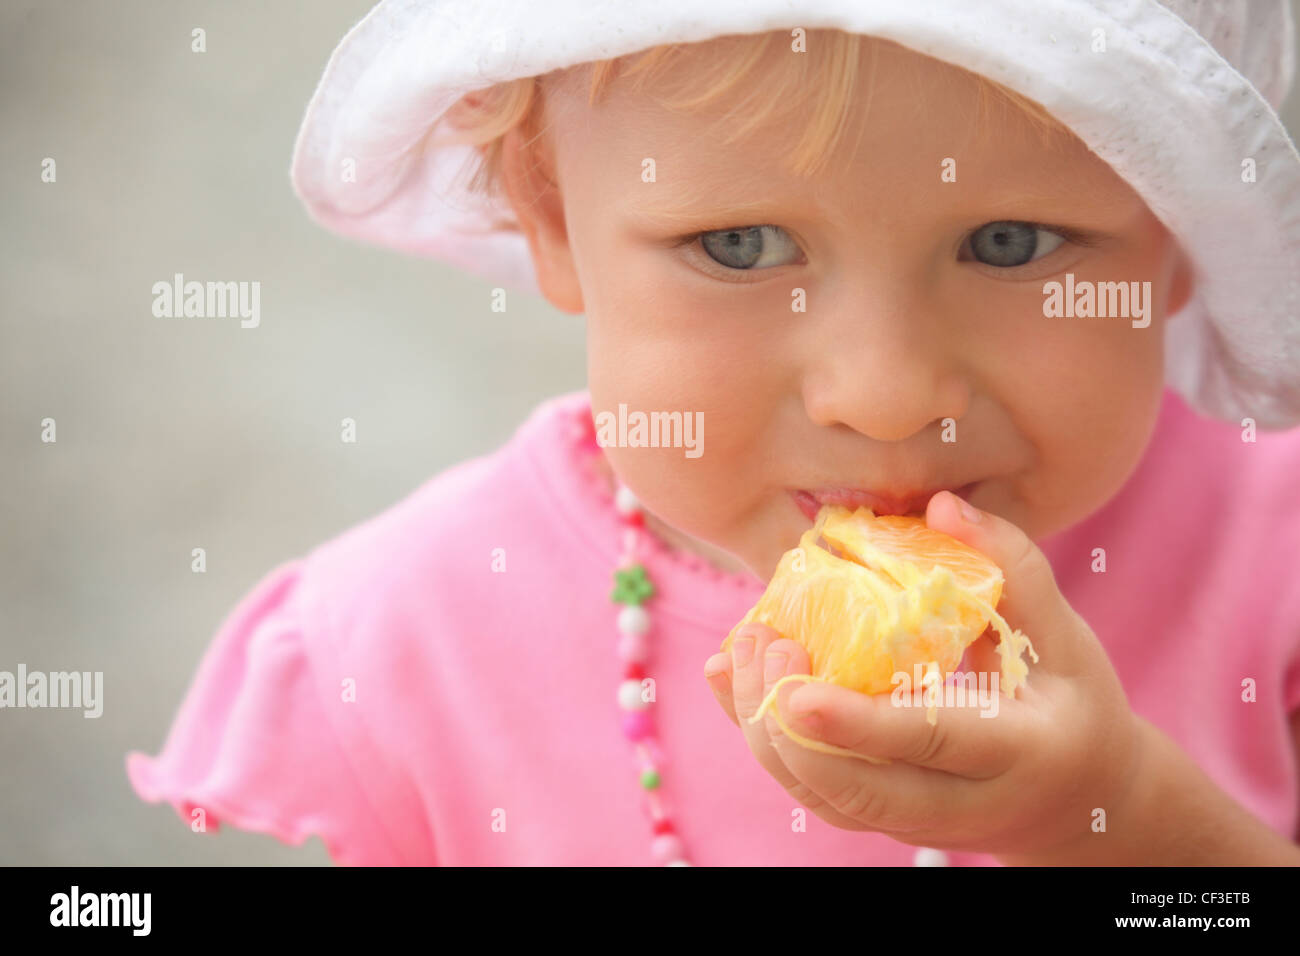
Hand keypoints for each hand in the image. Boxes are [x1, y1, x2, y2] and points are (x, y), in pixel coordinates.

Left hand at [702, 490, 1145, 857]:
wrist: (1078, 800)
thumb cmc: (1070, 699)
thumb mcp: (1063, 634)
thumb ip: (1010, 567)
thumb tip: (939, 506)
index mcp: (1020, 750)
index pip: (932, 741)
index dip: (861, 722)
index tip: (797, 690)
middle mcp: (963, 803)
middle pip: (862, 791)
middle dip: (794, 729)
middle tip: (766, 648)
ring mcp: (916, 822)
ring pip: (825, 798)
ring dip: (767, 731)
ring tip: (745, 648)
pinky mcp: (881, 818)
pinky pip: (811, 791)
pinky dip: (763, 737)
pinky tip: (732, 676)